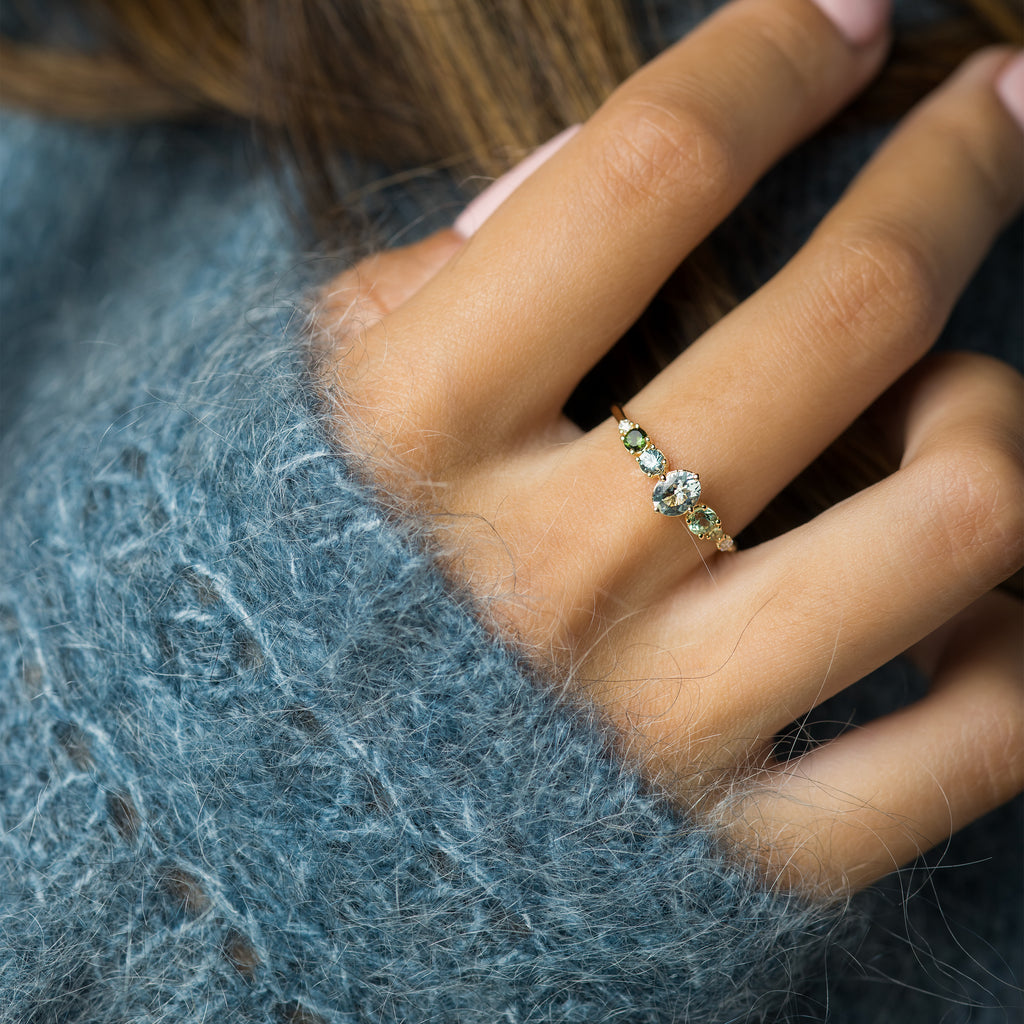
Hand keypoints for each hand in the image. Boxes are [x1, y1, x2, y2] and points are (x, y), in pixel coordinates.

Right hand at [313, 0, 1023, 894]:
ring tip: (941, 408)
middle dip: (952, 169)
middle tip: (992, 109)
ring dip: (981, 418)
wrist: (312, 809)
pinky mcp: (747, 857)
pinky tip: (969, 594)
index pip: (638, 176)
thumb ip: (443, 274)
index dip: (767, 56)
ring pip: (958, 515)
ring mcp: (656, 732)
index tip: (843, 12)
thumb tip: (590, 166)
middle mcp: (544, 583)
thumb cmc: (332, 573)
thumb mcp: (336, 397)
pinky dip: (1016, 640)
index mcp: (412, 443)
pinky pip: (980, 738)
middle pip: (841, 318)